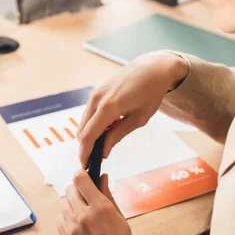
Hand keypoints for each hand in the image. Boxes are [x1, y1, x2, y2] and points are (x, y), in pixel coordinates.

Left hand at [57, 171, 139, 234]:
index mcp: (101, 207)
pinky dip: (66, 219)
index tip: (85, 178)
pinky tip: (76, 225)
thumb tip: (102, 177)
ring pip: (63, 204)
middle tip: (86, 198)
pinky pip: (59, 219)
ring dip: (71, 204)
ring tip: (82, 214)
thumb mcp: (121, 219)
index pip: (80, 179)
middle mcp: (83, 215)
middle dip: (77, 191)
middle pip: (69, 190)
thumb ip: (108, 196)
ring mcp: (72, 228)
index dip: (81, 176)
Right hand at [78, 51, 188, 167]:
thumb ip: (118, 134)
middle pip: (82, 130)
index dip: (85, 153)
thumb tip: (104, 151)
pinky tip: (103, 132)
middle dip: (84, 147)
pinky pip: (89, 114)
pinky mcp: (96, 92)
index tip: (86, 166)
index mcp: (109, 107)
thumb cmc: (150, 92)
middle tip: (92, 162)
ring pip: (84, 122)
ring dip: (88, 136)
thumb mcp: (139, 118)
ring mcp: (95, 94)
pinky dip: (92, 126)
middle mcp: (97, 99)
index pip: (89, 135)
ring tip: (99, 148)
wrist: (152, 68)